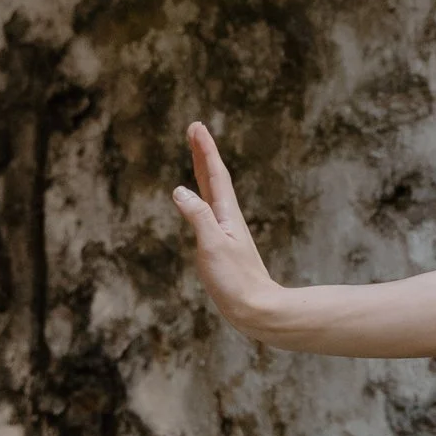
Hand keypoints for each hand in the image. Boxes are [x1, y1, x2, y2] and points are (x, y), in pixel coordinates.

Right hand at [172, 122, 281, 333]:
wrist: (256, 309)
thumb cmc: (235, 281)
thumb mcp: (212, 246)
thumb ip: (197, 217)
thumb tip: (179, 190)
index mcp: (226, 214)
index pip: (214, 174)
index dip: (205, 150)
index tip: (196, 126)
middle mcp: (227, 219)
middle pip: (213, 178)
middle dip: (203, 153)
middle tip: (194, 129)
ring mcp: (225, 231)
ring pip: (211, 193)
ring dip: (203, 171)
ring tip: (196, 154)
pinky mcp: (221, 246)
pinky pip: (208, 211)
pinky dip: (201, 196)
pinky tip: (198, 200)